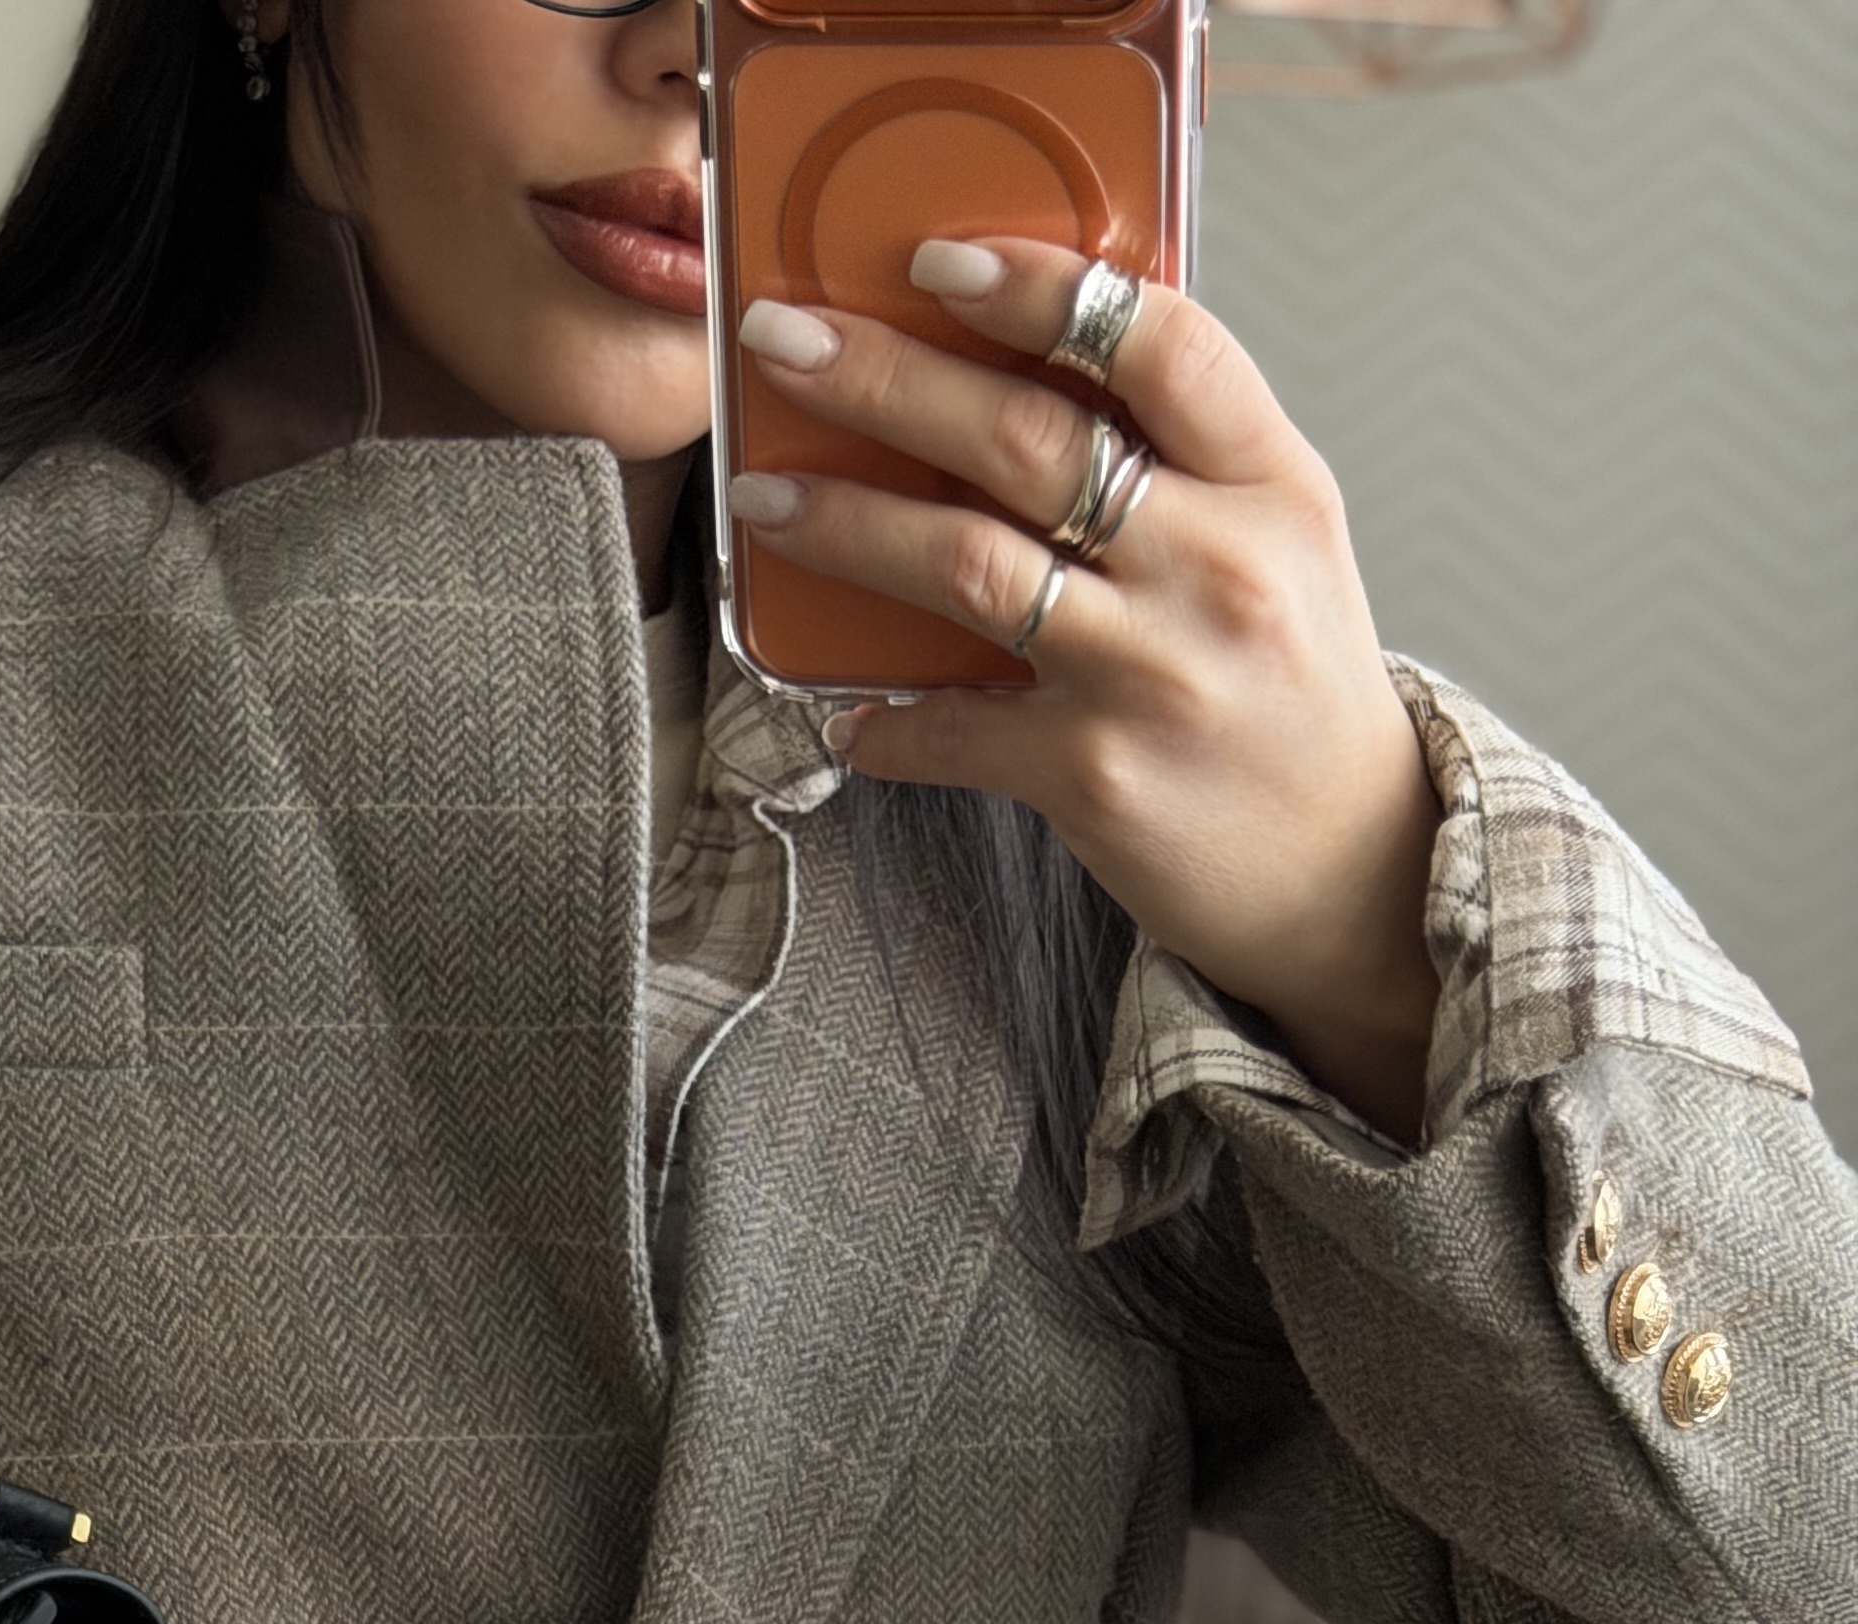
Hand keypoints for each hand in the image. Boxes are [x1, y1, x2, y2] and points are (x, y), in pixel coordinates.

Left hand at [730, 237, 1442, 1145]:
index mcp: (1271, 485)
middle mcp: (1217, 567)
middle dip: (885, 379)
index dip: (1038, 287)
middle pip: (1027, 439)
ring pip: (969, 565)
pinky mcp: (1095, 775)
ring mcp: (1153, 674)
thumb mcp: (1282, 541)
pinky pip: (954, 730)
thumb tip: (1036, 363)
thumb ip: (1187, 455)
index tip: (936, 261)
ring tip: (765, 500)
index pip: (1157, 343)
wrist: (1351, 868)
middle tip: (785, 341)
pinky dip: (886, 723)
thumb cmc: (1292, 690)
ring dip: (848, 525)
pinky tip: (845, 714)